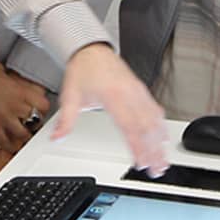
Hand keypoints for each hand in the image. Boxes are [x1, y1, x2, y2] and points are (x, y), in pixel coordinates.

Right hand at [0, 49, 49, 156]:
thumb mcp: (4, 72)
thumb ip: (14, 82)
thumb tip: (20, 85)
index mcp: (19, 90)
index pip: (43, 105)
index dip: (43, 108)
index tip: (41, 109)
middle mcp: (13, 105)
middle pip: (35, 121)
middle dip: (35, 123)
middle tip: (34, 124)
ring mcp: (2, 117)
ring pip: (22, 135)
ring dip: (24, 136)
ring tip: (25, 136)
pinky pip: (3, 142)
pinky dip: (8, 145)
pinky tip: (11, 145)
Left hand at [56, 44, 170, 174]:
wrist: (91, 50)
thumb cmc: (83, 70)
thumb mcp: (70, 96)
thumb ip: (66, 120)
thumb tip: (56, 138)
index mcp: (113, 96)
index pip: (129, 127)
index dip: (138, 147)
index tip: (141, 163)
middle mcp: (129, 94)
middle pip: (146, 127)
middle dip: (154, 151)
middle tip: (156, 169)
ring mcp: (138, 92)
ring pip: (154, 120)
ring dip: (160, 142)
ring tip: (162, 160)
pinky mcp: (142, 90)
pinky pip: (156, 110)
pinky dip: (161, 126)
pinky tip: (164, 139)